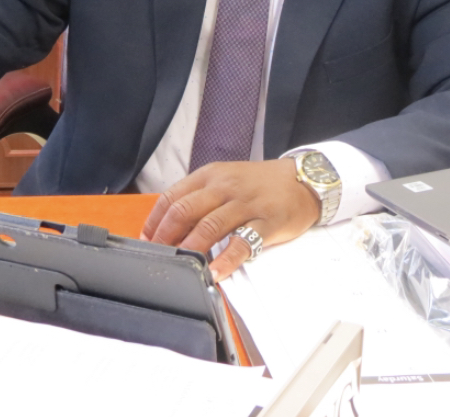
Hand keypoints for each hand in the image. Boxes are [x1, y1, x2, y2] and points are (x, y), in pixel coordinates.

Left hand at [141, 158, 320, 281]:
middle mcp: (224, 187)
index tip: (146, 241)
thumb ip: (200, 197)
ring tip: (181, 267)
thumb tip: (169, 226)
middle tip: (158, 258)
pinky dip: (226, 260)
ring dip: (190, 249)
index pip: (172, 197)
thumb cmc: (260, 184)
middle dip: (166, 238)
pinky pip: (242, 242)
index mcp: (210, 176)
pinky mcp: (266, 222)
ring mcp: (245, 204)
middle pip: (185, 211)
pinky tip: (215, 273)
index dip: (154, 222)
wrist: (303, 181)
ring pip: (209, 226)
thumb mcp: (226, 179)